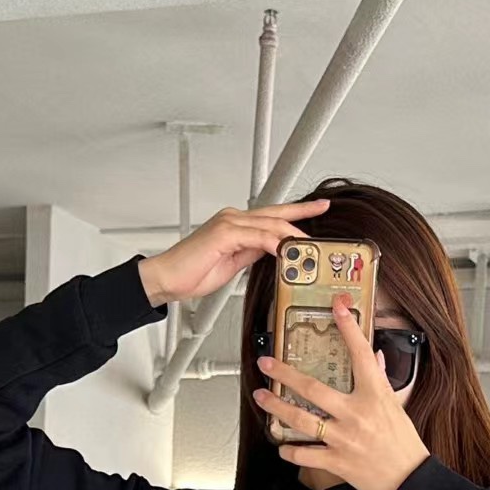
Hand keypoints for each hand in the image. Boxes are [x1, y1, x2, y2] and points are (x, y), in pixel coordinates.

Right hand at [137, 200, 330, 304]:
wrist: (167, 279)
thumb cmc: (192, 273)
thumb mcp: (232, 265)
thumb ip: (251, 254)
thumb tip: (270, 252)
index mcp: (236, 225)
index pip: (272, 217)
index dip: (295, 214)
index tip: (316, 210)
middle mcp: (233, 219)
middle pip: (275, 214)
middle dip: (301, 214)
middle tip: (322, 211)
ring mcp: (229, 223)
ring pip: (270, 225)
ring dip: (292, 237)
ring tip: (309, 249)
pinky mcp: (224, 233)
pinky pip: (257, 237)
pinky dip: (273, 243)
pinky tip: (285, 251)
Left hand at [251, 291, 429, 489]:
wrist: (411, 480)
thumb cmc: (404, 443)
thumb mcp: (396, 405)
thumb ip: (380, 380)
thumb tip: (373, 358)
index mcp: (375, 395)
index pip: (360, 354)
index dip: (348, 328)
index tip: (337, 307)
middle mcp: (356, 414)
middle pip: (313, 390)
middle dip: (285, 374)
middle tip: (266, 364)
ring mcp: (344, 439)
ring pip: (302, 421)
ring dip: (277, 408)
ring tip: (261, 398)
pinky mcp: (338, 462)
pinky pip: (306, 456)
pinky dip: (290, 452)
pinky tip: (281, 445)